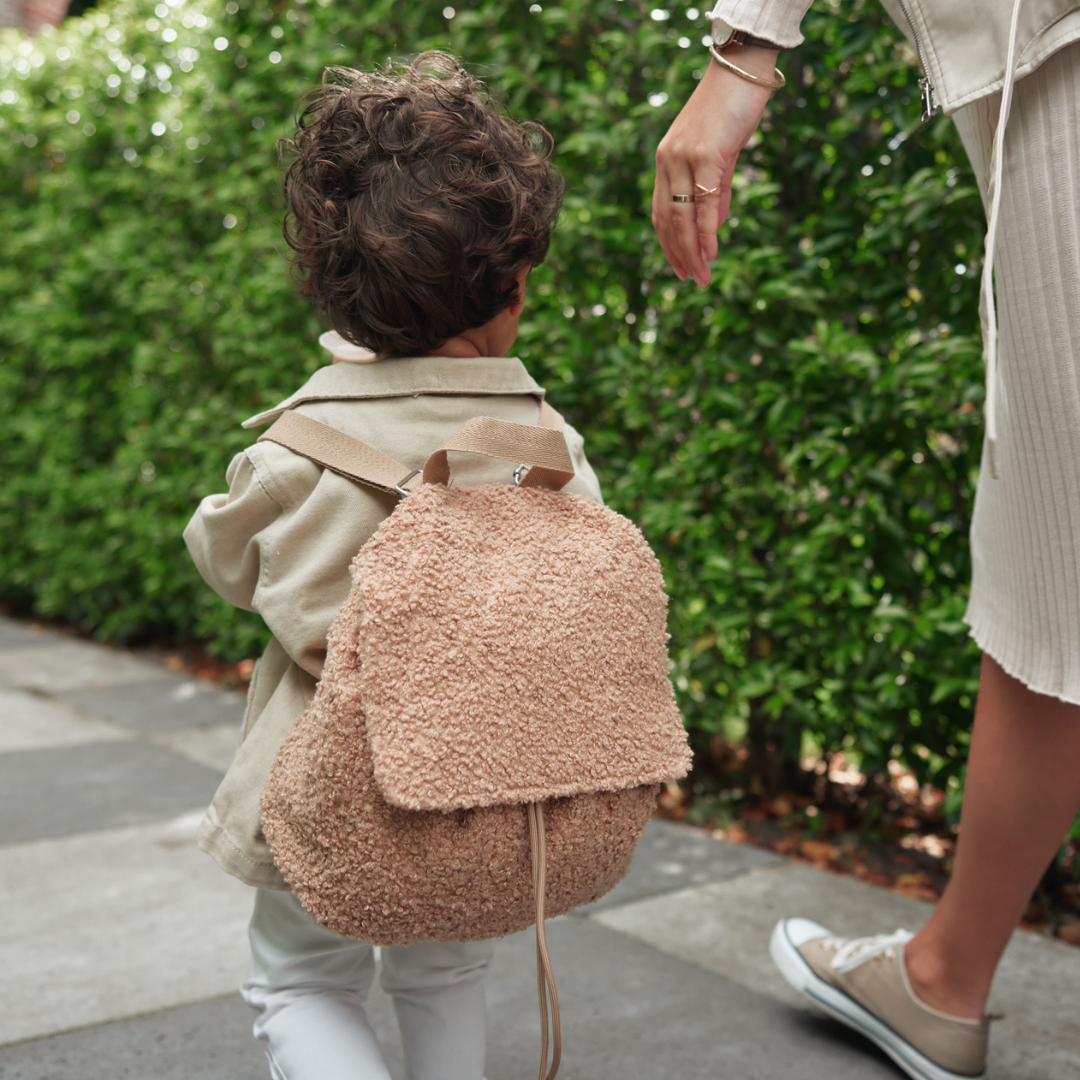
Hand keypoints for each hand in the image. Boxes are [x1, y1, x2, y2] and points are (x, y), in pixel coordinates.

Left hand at [653, 46, 777, 286]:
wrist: (742, 69)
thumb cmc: (731, 109)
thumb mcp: (719, 154)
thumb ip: (715, 190)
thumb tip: (714, 225)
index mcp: (666, 161)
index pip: (660, 213)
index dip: (668, 244)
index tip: (680, 269)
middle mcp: (667, 160)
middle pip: (667, 220)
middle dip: (679, 255)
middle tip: (693, 280)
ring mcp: (683, 157)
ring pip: (682, 215)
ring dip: (692, 250)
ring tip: (702, 275)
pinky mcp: (704, 153)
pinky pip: (704, 201)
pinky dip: (706, 229)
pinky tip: (711, 250)